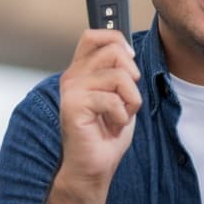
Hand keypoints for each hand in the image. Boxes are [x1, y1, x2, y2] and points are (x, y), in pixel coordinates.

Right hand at [18, 29, 141, 203]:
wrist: (93, 168)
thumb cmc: (105, 135)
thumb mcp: (119, 97)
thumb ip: (119, 72)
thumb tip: (128, 50)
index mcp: (81, 71)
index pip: (94, 36)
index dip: (117, 40)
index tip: (130, 61)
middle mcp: (73, 76)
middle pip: (113, 50)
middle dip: (132, 76)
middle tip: (126, 100)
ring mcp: (71, 89)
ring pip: (119, 75)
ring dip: (130, 100)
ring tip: (119, 116)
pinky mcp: (73, 105)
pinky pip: (113, 99)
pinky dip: (122, 116)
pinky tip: (111, 127)